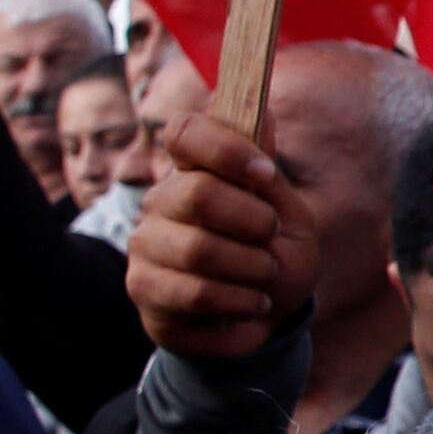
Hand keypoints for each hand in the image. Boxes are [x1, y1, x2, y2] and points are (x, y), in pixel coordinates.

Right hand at [124, 109, 315, 361]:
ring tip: (265, 278)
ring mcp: (146, 245)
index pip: (186, 132)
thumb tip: (263, 114)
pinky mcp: (144, 290)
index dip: (224, 148)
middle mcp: (160, 201)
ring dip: (253, 269)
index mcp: (195, 171)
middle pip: (198, 194)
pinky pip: (195, 294)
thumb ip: (268, 176)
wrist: (264, 319)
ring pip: (198, 250)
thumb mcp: (289, 217)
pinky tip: (252, 304)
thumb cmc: (274, 259)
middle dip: (254, 222)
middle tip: (271, 239)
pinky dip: (240, 302)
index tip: (264, 174)